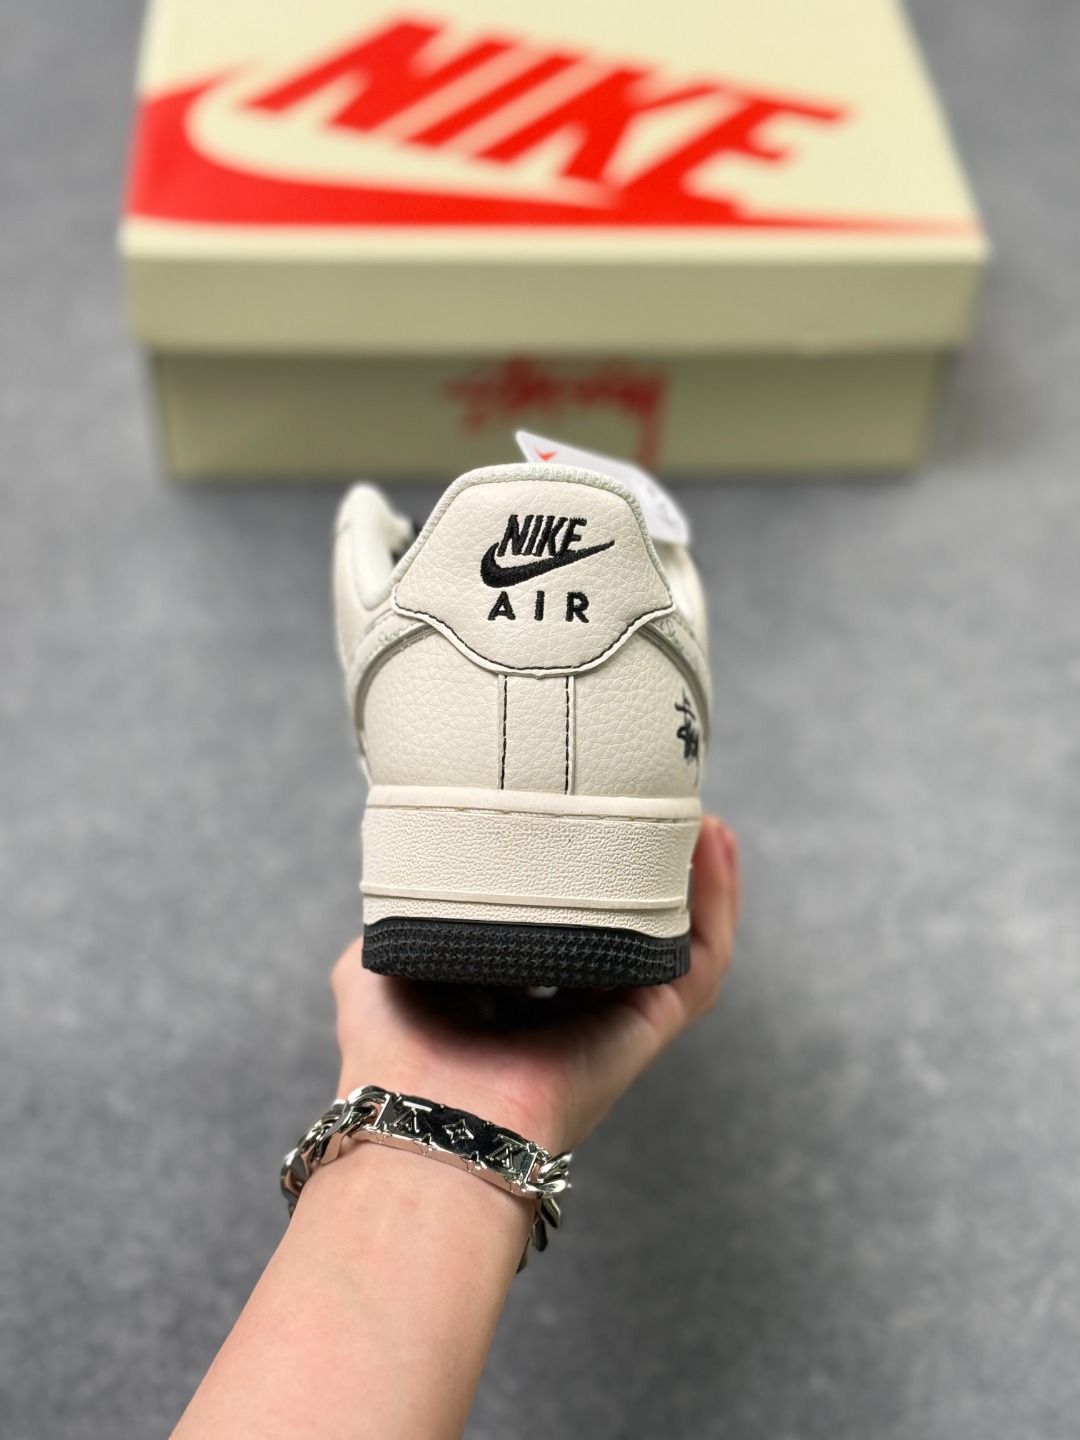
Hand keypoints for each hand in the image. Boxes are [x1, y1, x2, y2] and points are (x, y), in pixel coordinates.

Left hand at [331, 814, 738, 1153]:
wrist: (425, 1113)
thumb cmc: (393, 1051)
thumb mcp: (376, 960)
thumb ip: (397, 914)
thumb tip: (409, 875)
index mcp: (510, 992)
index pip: (565, 920)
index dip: (584, 868)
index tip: (593, 812)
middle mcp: (569, 1005)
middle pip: (631, 924)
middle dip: (651, 866)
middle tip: (660, 805)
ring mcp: (615, 1015)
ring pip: (678, 939)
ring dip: (698, 876)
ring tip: (701, 816)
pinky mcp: (648, 1024)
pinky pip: (700, 961)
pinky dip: (718, 904)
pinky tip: (715, 848)